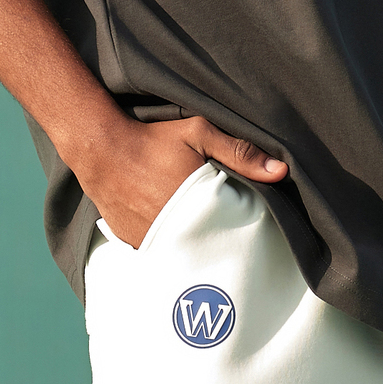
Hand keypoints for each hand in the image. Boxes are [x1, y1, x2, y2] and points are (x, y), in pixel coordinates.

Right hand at [75, 114, 287, 248]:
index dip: (242, 224)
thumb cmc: (153, 139)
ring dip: (194, 239)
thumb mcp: (199, 134)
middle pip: (210, 241)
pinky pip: (163, 249)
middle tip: (223, 220)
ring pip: (186, 248)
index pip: (232, 227)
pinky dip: (171, 241)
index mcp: (197, 206)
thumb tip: (281, 171)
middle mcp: (176, 231)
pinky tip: (174, 225)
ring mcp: (153, 242)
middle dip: (219, 233)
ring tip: (199, 224)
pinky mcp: (136, 245)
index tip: (249, 218)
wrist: (101, 150)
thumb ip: (240, 152)